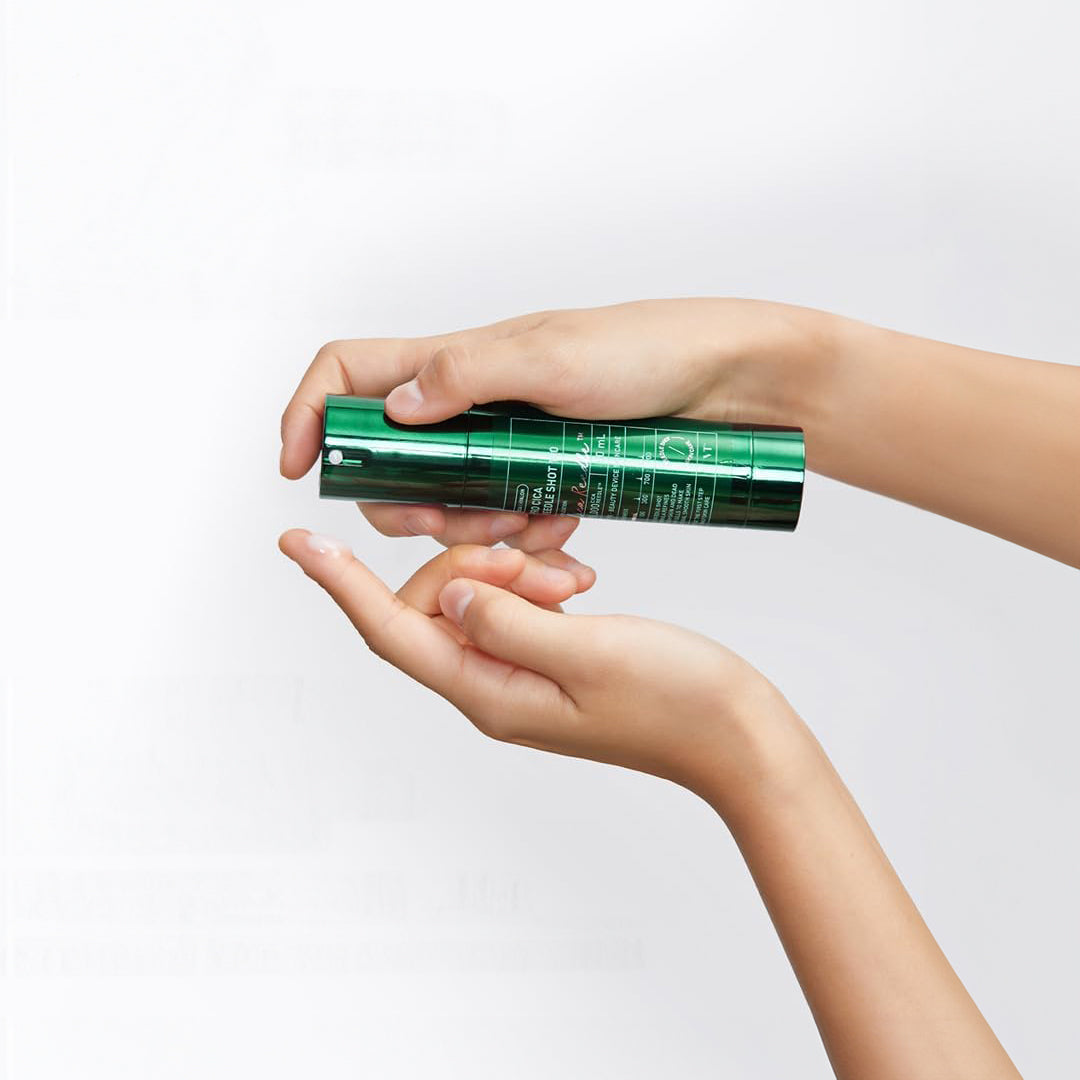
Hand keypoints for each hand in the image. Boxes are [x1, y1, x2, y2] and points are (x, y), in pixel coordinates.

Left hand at [278, 530, 810, 809]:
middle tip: (536, 560)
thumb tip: (450, 593)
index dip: (341, 586)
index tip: (298, 543)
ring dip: (511, 569)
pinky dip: (532, 581)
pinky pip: (511, 606)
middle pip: (434, 604)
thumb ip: (509, 620)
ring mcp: (517, 677)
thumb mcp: (589, 652)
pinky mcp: (545, 661)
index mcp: (490, 693)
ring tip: (571, 575)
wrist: (735, 737)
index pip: (392, 633)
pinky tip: (574, 579)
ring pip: (474, 599)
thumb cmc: (677, 701)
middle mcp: (491, 689)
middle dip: (472, 560)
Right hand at [279, 298, 831, 550]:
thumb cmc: (646, 350)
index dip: (310, 414)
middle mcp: (467, 400)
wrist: (724, 380)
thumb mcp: (553, 358)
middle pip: (389, 461)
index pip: (348, 373)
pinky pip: (502, 515)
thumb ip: (468, 377)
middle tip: (458, 528)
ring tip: (535, 531)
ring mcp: (502, 438)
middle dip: (410, 506)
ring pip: (446, 499)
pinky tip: (563, 532)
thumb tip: (395, 409)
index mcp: (455, 360)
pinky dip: (520, 535)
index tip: (298, 471)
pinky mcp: (539, 469)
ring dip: (474, 530)